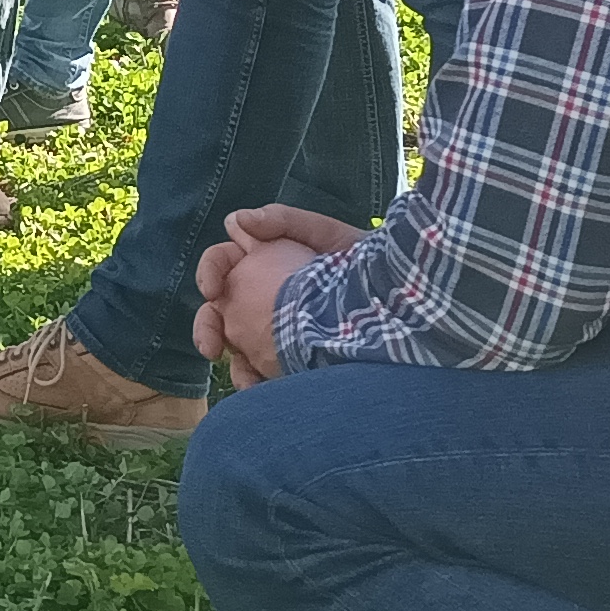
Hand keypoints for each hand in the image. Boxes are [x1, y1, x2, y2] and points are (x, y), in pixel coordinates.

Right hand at [190, 204, 369, 382]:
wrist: (401, 308)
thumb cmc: (366, 266)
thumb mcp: (328, 236)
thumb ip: (284, 221)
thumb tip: (236, 219)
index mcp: (263, 261)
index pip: (221, 262)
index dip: (210, 272)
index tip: (212, 290)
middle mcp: (261, 296)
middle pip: (218, 311)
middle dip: (207, 328)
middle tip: (211, 347)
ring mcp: (273, 331)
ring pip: (236, 348)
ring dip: (233, 364)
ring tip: (246, 379)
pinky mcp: (288, 361)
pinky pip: (262, 375)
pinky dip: (257, 383)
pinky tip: (264, 391)